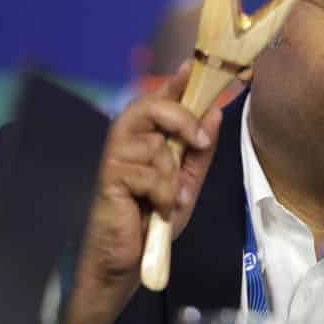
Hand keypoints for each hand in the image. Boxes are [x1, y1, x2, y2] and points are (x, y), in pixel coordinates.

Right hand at [65, 61, 222, 323]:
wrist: (126, 259)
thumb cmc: (152, 218)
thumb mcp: (186, 182)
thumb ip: (199, 150)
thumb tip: (214, 113)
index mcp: (145, 136)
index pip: (161, 99)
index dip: (177, 80)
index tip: (194, 64)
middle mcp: (126, 138)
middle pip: (154, 107)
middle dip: (183, 121)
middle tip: (201, 142)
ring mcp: (114, 155)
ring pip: (158, 147)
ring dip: (172, 179)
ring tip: (166, 201)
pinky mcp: (108, 175)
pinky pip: (150, 174)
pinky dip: (161, 195)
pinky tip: (153, 210)